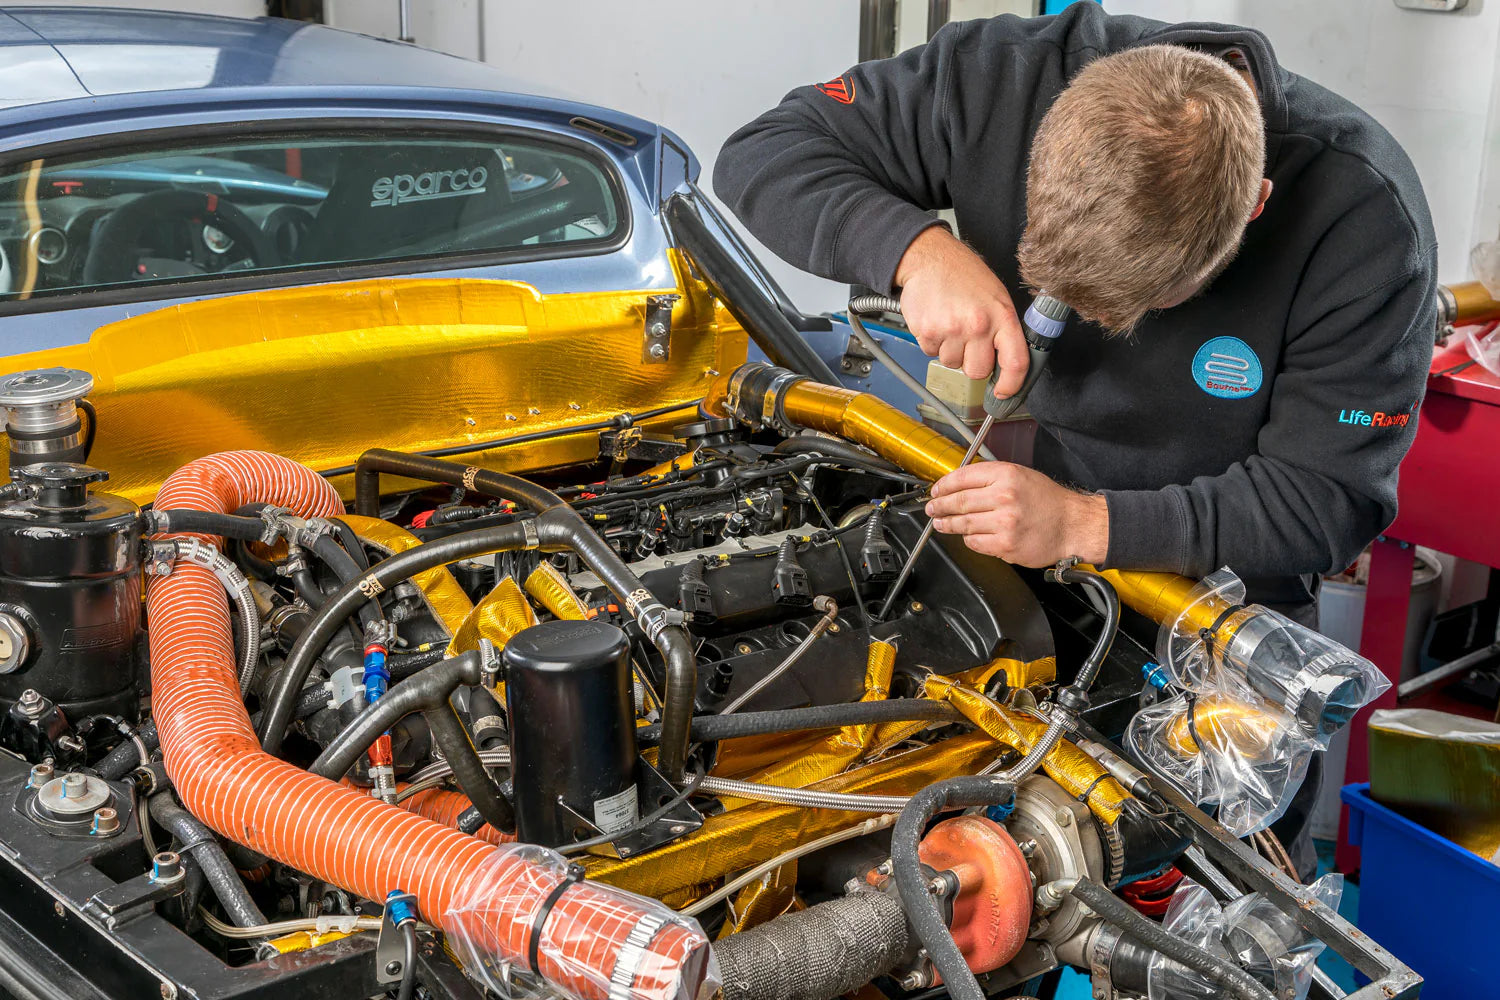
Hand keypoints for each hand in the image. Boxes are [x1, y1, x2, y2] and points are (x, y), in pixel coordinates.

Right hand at [894, 226, 1027, 396]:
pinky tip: (936, 321)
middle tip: (968, 340)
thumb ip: (1003, 330)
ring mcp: (951, 330)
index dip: (1011, 385)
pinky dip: (932, 342)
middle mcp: (978, 325)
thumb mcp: (996, 296)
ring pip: (952, 364)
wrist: (930, 257)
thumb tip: (1006, 364)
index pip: (1015, 363)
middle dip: (972, 362)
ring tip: (950, 323)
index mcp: (1002, 316)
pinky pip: (931, 353)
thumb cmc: (964, 275)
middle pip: (978, 371)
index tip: (1004, 392)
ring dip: (950, 350)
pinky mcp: (927, 332)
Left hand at [925, 462, 1108, 566]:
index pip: (963, 477)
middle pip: (958, 501)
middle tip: (932, 508)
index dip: (944, 485)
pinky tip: (967, 536)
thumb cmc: (1049, 501)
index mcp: (1006, 475)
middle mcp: (1004, 497)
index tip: (936, 490)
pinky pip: (975, 542)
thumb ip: (991, 478)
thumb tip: (959, 484)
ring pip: (963, 523)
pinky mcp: (1005, 544)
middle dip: (939, 506)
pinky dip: (968, 539)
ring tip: (941, 523)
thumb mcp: (1021, 475)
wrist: (1073, 525)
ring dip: (947, 524)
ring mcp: (1004, 522)